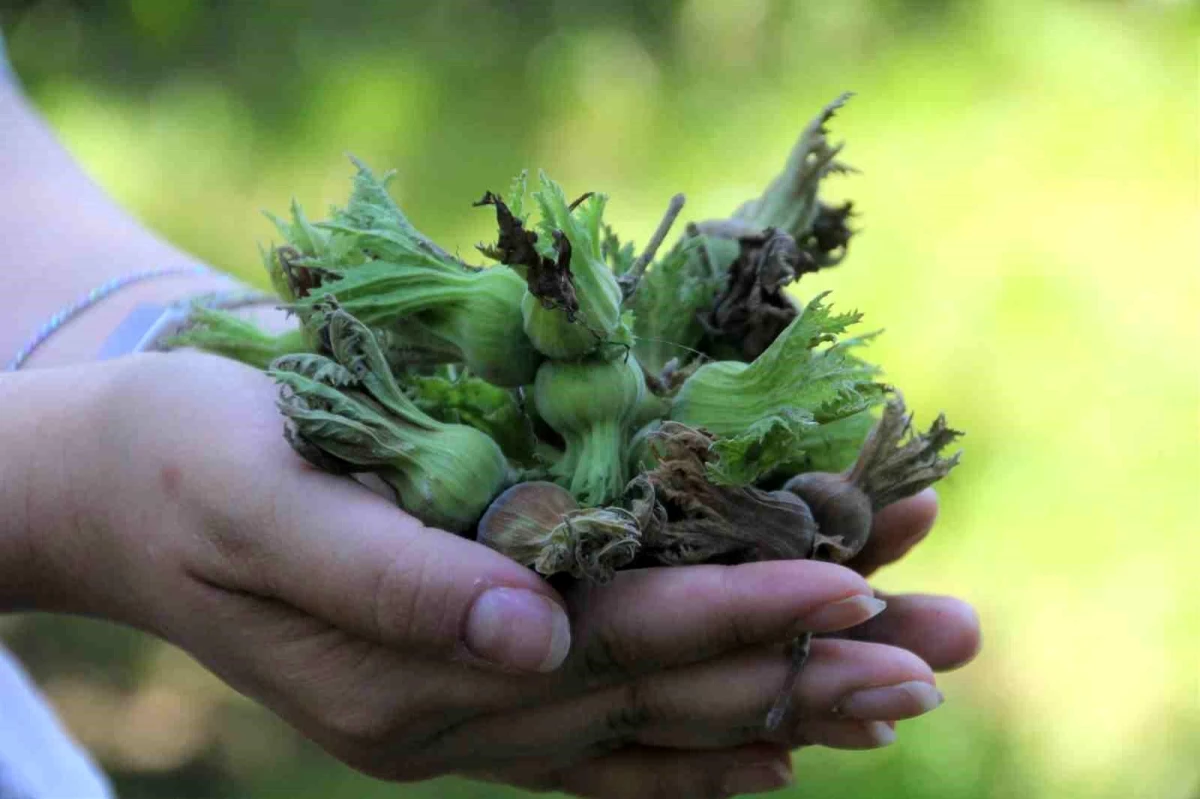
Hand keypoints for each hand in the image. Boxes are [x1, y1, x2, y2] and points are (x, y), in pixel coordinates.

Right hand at [18, 352, 977, 797]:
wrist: (120, 489)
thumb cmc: (186, 461)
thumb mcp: (264, 504)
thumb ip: (392, 580)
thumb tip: (529, 631)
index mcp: (414, 673)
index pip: (617, 646)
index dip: (739, 613)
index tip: (860, 582)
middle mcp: (462, 708)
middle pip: (666, 692)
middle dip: (810, 661)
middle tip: (951, 642)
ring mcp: (472, 706)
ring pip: (660, 714)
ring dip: (789, 693)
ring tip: (915, 676)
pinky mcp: (473, 678)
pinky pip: (609, 732)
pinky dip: (702, 736)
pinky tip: (784, 742)